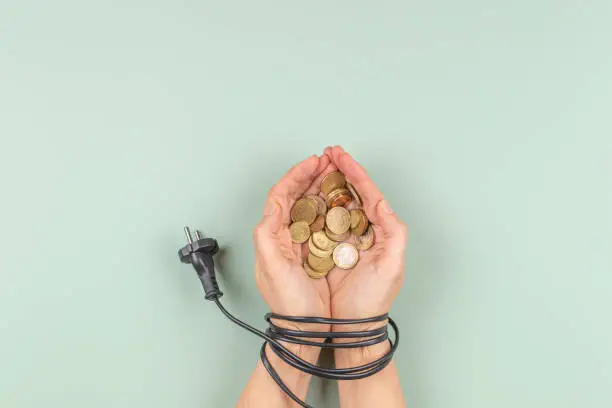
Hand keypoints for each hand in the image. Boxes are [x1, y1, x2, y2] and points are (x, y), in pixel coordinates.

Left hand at [252, 154, 334, 330]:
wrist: (303, 329)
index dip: (296, 175)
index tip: (314, 162)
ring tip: (335, 173)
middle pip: (294, 196)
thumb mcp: (273, 270)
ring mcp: (298, 243)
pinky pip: (320, 221)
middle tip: (329, 161)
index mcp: (271, 235)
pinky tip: (340, 200)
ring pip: (308, 205)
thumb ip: (267, 237)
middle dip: (310, 175)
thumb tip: (271, 209)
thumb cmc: (289, 303)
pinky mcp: (313, 252)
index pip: (280, 195)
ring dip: (320, 187)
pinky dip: (329, 206)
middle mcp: (283, 235)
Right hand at [324, 146, 407, 325]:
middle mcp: (360, 231)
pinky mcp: (324, 249)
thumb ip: (394, 232)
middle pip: (350, 193)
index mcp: (378, 230)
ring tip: (316, 166)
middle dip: (338, 171)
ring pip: (333, 203)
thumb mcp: (393, 265)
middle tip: (327, 153)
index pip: (367, 193)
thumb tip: (382, 203)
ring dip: (325, 183)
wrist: (353, 325)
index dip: (355, 172)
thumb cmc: (374, 298)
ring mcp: (341, 239)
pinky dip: (313, 205)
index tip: (341, 156)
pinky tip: (306, 194)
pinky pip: (318, 221)